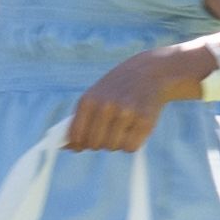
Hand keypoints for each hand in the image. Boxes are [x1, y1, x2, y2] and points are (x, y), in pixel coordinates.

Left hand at [64, 40, 218, 153]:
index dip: (80, 144)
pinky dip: (132, 143)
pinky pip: (131, 147)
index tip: (84, 144)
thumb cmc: (118, 88)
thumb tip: (67, 147)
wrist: (151, 72)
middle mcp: (106, 106)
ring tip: (123, 127)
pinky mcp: (144, 121)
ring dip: (117, 142)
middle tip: (108, 131)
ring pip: (114, 146)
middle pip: (95, 144)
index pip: (77, 136)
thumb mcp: (96, 95)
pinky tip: (135, 128)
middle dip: (100, 143)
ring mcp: (126, 113)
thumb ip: (80, 119)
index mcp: (89, 100)